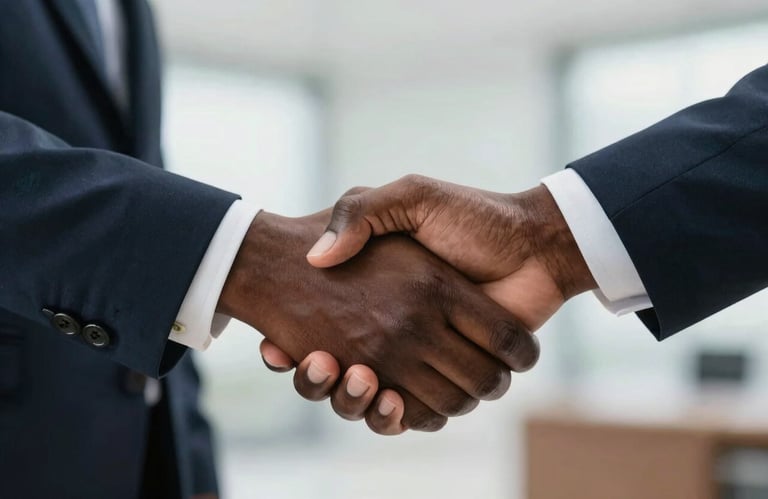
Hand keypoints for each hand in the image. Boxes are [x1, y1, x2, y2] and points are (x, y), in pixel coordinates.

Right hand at [262, 175, 595, 430]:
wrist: (534, 244)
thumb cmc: (474, 218)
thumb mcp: (411, 197)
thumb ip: (363, 213)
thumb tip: (316, 257)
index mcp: (380, 296)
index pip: (317, 329)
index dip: (291, 349)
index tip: (275, 347)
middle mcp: (396, 330)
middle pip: (338, 376)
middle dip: (317, 382)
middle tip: (316, 363)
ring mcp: (421, 357)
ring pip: (370, 401)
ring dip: (352, 402)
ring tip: (356, 378)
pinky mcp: (449, 378)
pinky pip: (413, 413)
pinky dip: (395, 417)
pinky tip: (388, 398)